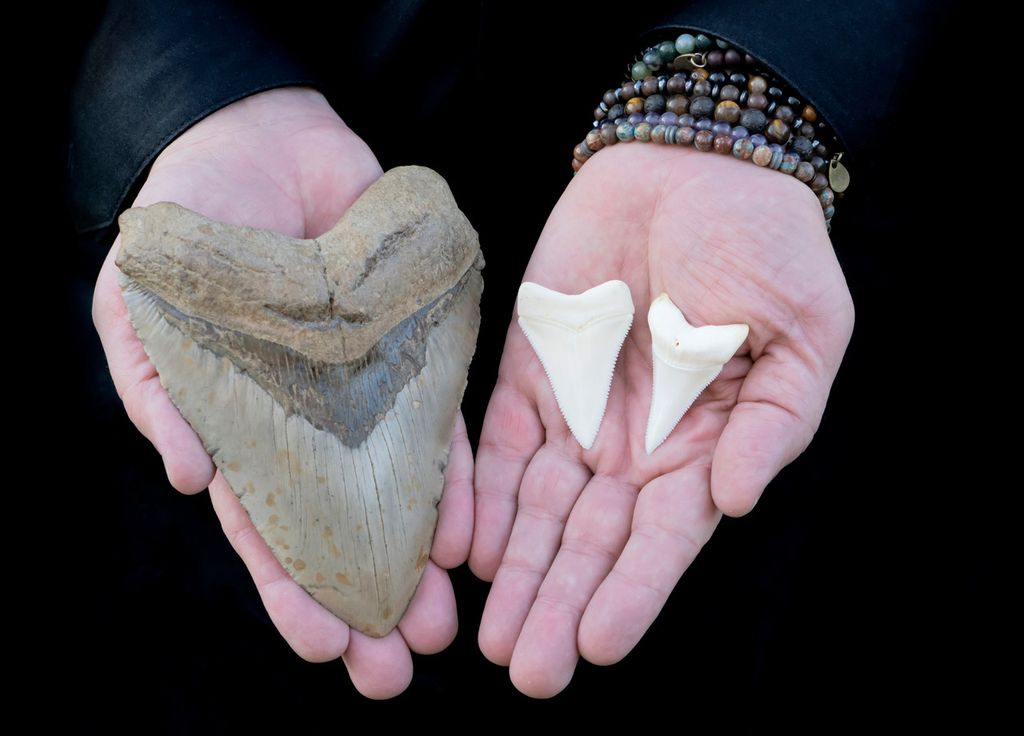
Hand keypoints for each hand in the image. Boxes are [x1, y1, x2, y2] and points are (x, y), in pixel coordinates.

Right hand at [92, 88, 473, 697]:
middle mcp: (314, 426)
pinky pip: (444, 424)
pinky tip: (471, 537)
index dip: (294, 590)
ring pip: (401, 494)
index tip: (325, 648)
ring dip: (421, 561)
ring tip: (445, 625)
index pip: (270, 528)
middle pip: (344, 531)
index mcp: (244, 429)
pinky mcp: (418, 351)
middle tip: (396, 672)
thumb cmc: (188, 229)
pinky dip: (458, 479)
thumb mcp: (144, 307)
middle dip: (368, 602)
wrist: (259, 141)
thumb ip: (160, 391)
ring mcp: (370, 393)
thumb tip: (192, 481)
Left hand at [469, 142, 853, 696]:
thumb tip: (732, 502)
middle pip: (590, 541)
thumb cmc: (767, 246)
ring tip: (486, 633)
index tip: (595, 645)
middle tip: (527, 669)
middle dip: (558, 603)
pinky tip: (462, 546)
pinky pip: (498, 442)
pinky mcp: (530, 366)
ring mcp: (578, 409)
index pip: (662, 540)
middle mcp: (634, 445)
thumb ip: (773, 423)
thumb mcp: (803, 334)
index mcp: (704, 447)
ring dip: (514, 570)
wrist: (695, 163)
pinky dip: (479, 494)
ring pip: (537, 508)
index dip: (632, 593)